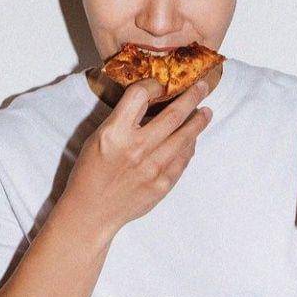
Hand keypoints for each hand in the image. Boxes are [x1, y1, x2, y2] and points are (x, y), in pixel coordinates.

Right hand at [62, 76, 212, 238]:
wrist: (91, 212)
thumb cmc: (90, 173)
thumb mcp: (97, 138)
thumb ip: (123, 120)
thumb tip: (152, 102)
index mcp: (115, 133)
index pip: (139, 95)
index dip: (153, 85)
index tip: (162, 84)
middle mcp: (136, 148)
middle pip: (173, 114)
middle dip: (192, 97)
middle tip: (202, 87)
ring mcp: (152, 168)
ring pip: (185, 137)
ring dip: (198, 122)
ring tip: (206, 112)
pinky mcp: (162, 184)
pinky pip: (183, 159)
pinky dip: (190, 146)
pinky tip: (192, 140)